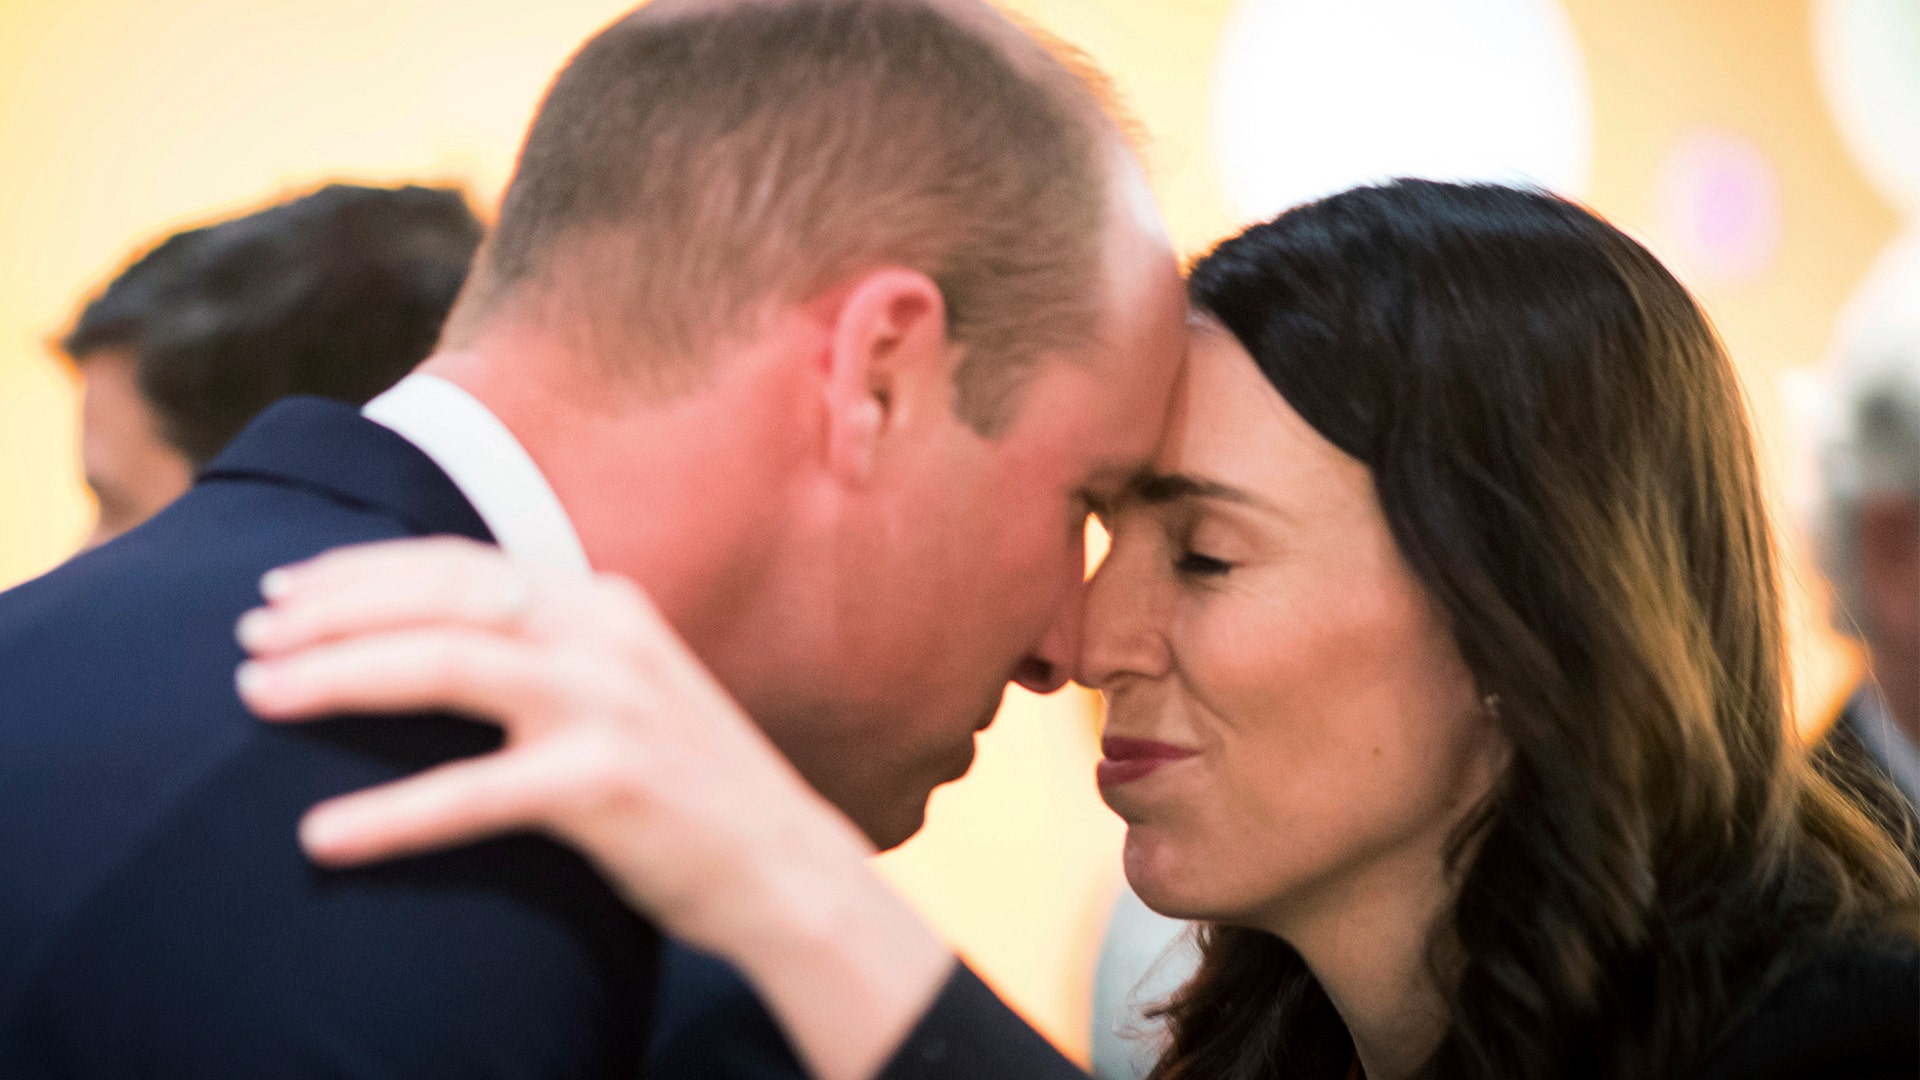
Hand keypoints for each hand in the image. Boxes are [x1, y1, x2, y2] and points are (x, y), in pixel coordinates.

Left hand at [236, 537, 950, 1079]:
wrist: (782, 865)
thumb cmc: (684, 786)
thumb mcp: (621, 689)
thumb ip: (545, 652)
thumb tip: (428, 639)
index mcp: (603, 604)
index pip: (463, 564)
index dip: (364, 570)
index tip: (285, 591)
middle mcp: (605, 634)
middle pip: (442, 597)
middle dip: (333, 610)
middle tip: (250, 638)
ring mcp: (611, 703)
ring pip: (447, 666)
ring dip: (340, 677)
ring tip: (256, 697)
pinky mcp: (609, 782)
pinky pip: (475, 793)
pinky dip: (392, 817)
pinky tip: (325, 836)